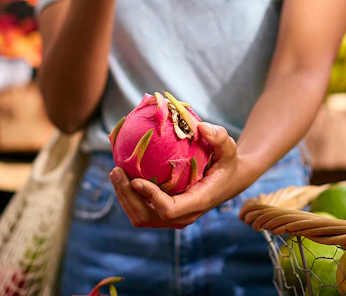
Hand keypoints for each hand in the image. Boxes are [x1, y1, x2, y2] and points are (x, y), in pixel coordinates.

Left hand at [109, 122, 250, 228]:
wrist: (230, 179)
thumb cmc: (226, 161)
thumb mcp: (228, 147)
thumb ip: (218, 137)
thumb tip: (201, 127)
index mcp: (198, 201)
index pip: (169, 209)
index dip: (150, 197)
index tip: (136, 179)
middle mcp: (184, 215)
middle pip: (148, 216)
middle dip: (127, 197)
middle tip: (116, 171)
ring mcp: (174, 218)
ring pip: (141, 217)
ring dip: (123, 198)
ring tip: (115, 172)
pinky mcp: (165, 214)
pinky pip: (141, 211)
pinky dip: (128, 197)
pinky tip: (122, 175)